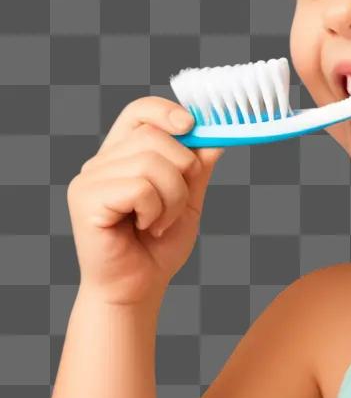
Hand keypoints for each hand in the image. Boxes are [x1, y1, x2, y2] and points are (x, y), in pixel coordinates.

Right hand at [67, 97, 223, 305]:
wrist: (139, 287)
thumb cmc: (158, 245)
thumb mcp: (189, 199)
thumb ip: (198, 167)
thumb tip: (217, 136)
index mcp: (124, 155)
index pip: (140, 110)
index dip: (167, 111)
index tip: (192, 126)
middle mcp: (102, 161)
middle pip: (154, 135)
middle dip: (183, 171)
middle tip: (176, 204)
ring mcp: (90, 179)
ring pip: (151, 162)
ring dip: (172, 198)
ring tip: (161, 222)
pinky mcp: (86, 199)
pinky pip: (139, 187)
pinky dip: (156, 210)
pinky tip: (146, 227)